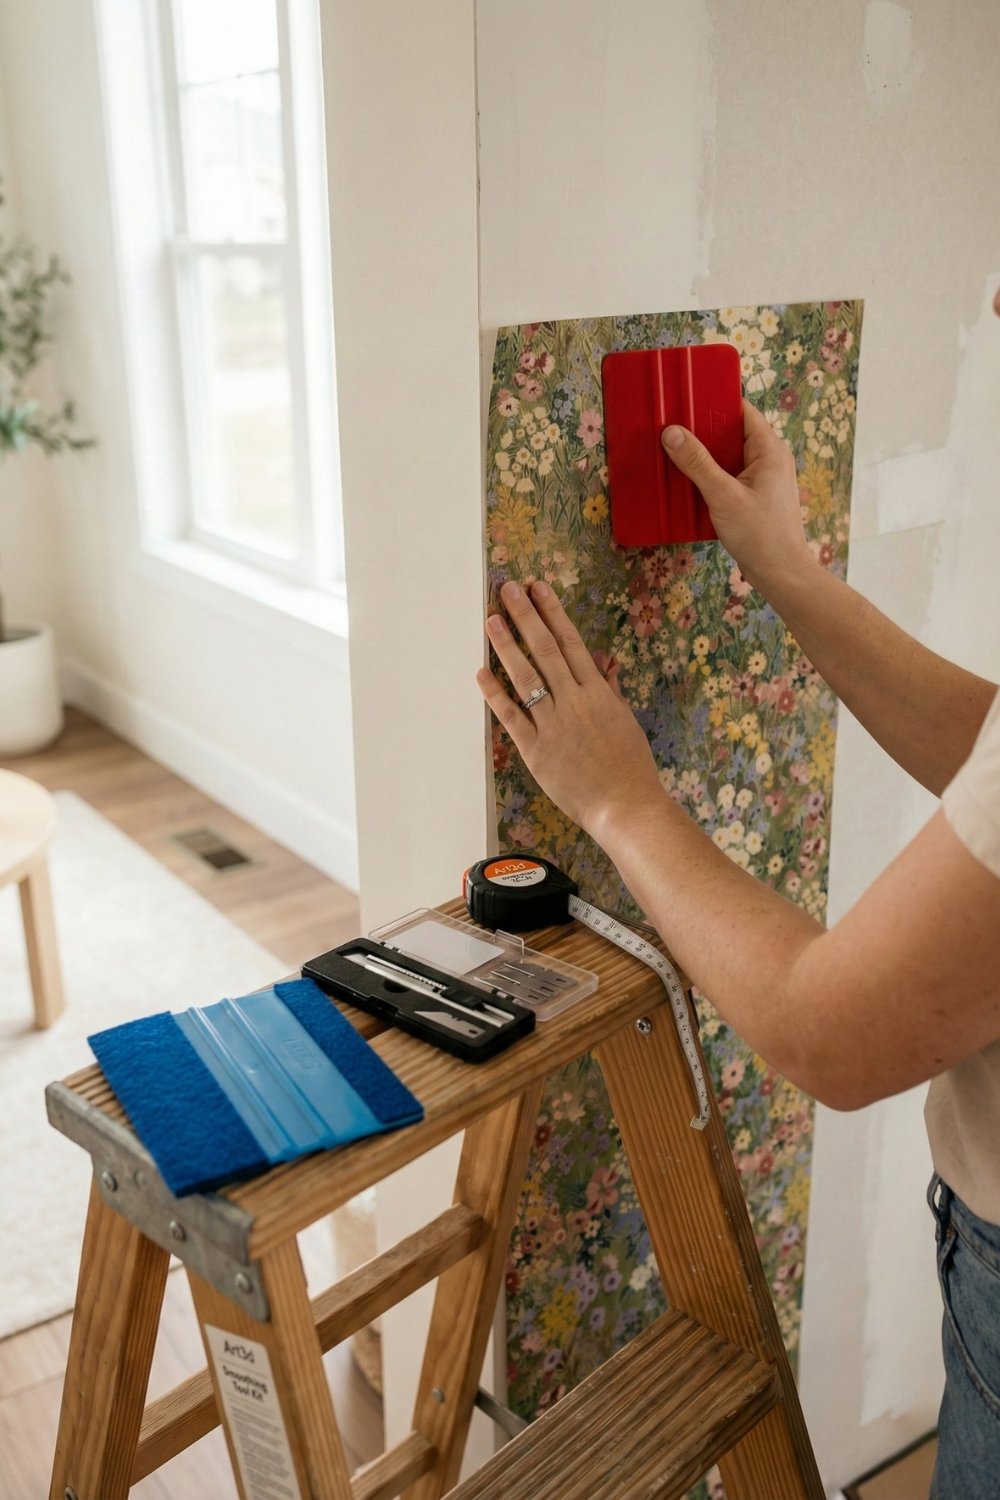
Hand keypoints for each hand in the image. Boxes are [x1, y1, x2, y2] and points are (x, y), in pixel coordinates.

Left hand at [476, 580, 662, 837]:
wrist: (624, 805)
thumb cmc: (629, 766)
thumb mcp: (624, 721)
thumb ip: (610, 690)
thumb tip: (604, 662)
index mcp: (598, 693)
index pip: (571, 643)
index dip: (553, 613)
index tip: (538, 588)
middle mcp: (574, 701)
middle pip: (545, 650)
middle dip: (526, 616)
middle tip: (508, 589)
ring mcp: (553, 724)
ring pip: (526, 677)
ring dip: (507, 646)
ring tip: (492, 620)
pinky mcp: (535, 750)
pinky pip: (511, 716)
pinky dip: (495, 694)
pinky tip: (481, 672)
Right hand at [662, 399, 815, 595]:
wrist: (780, 572)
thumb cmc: (760, 534)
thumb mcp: (723, 496)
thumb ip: (697, 463)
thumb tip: (672, 433)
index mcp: (770, 450)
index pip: (743, 411)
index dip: (716, 403)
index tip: (689, 400)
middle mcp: (770, 459)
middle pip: (733, 433)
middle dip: (704, 431)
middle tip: (674, 426)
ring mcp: (764, 478)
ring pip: (730, 456)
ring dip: (705, 456)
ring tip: (676, 451)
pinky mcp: (755, 496)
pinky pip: (730, 476)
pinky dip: (711, 475)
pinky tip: (689, 481)